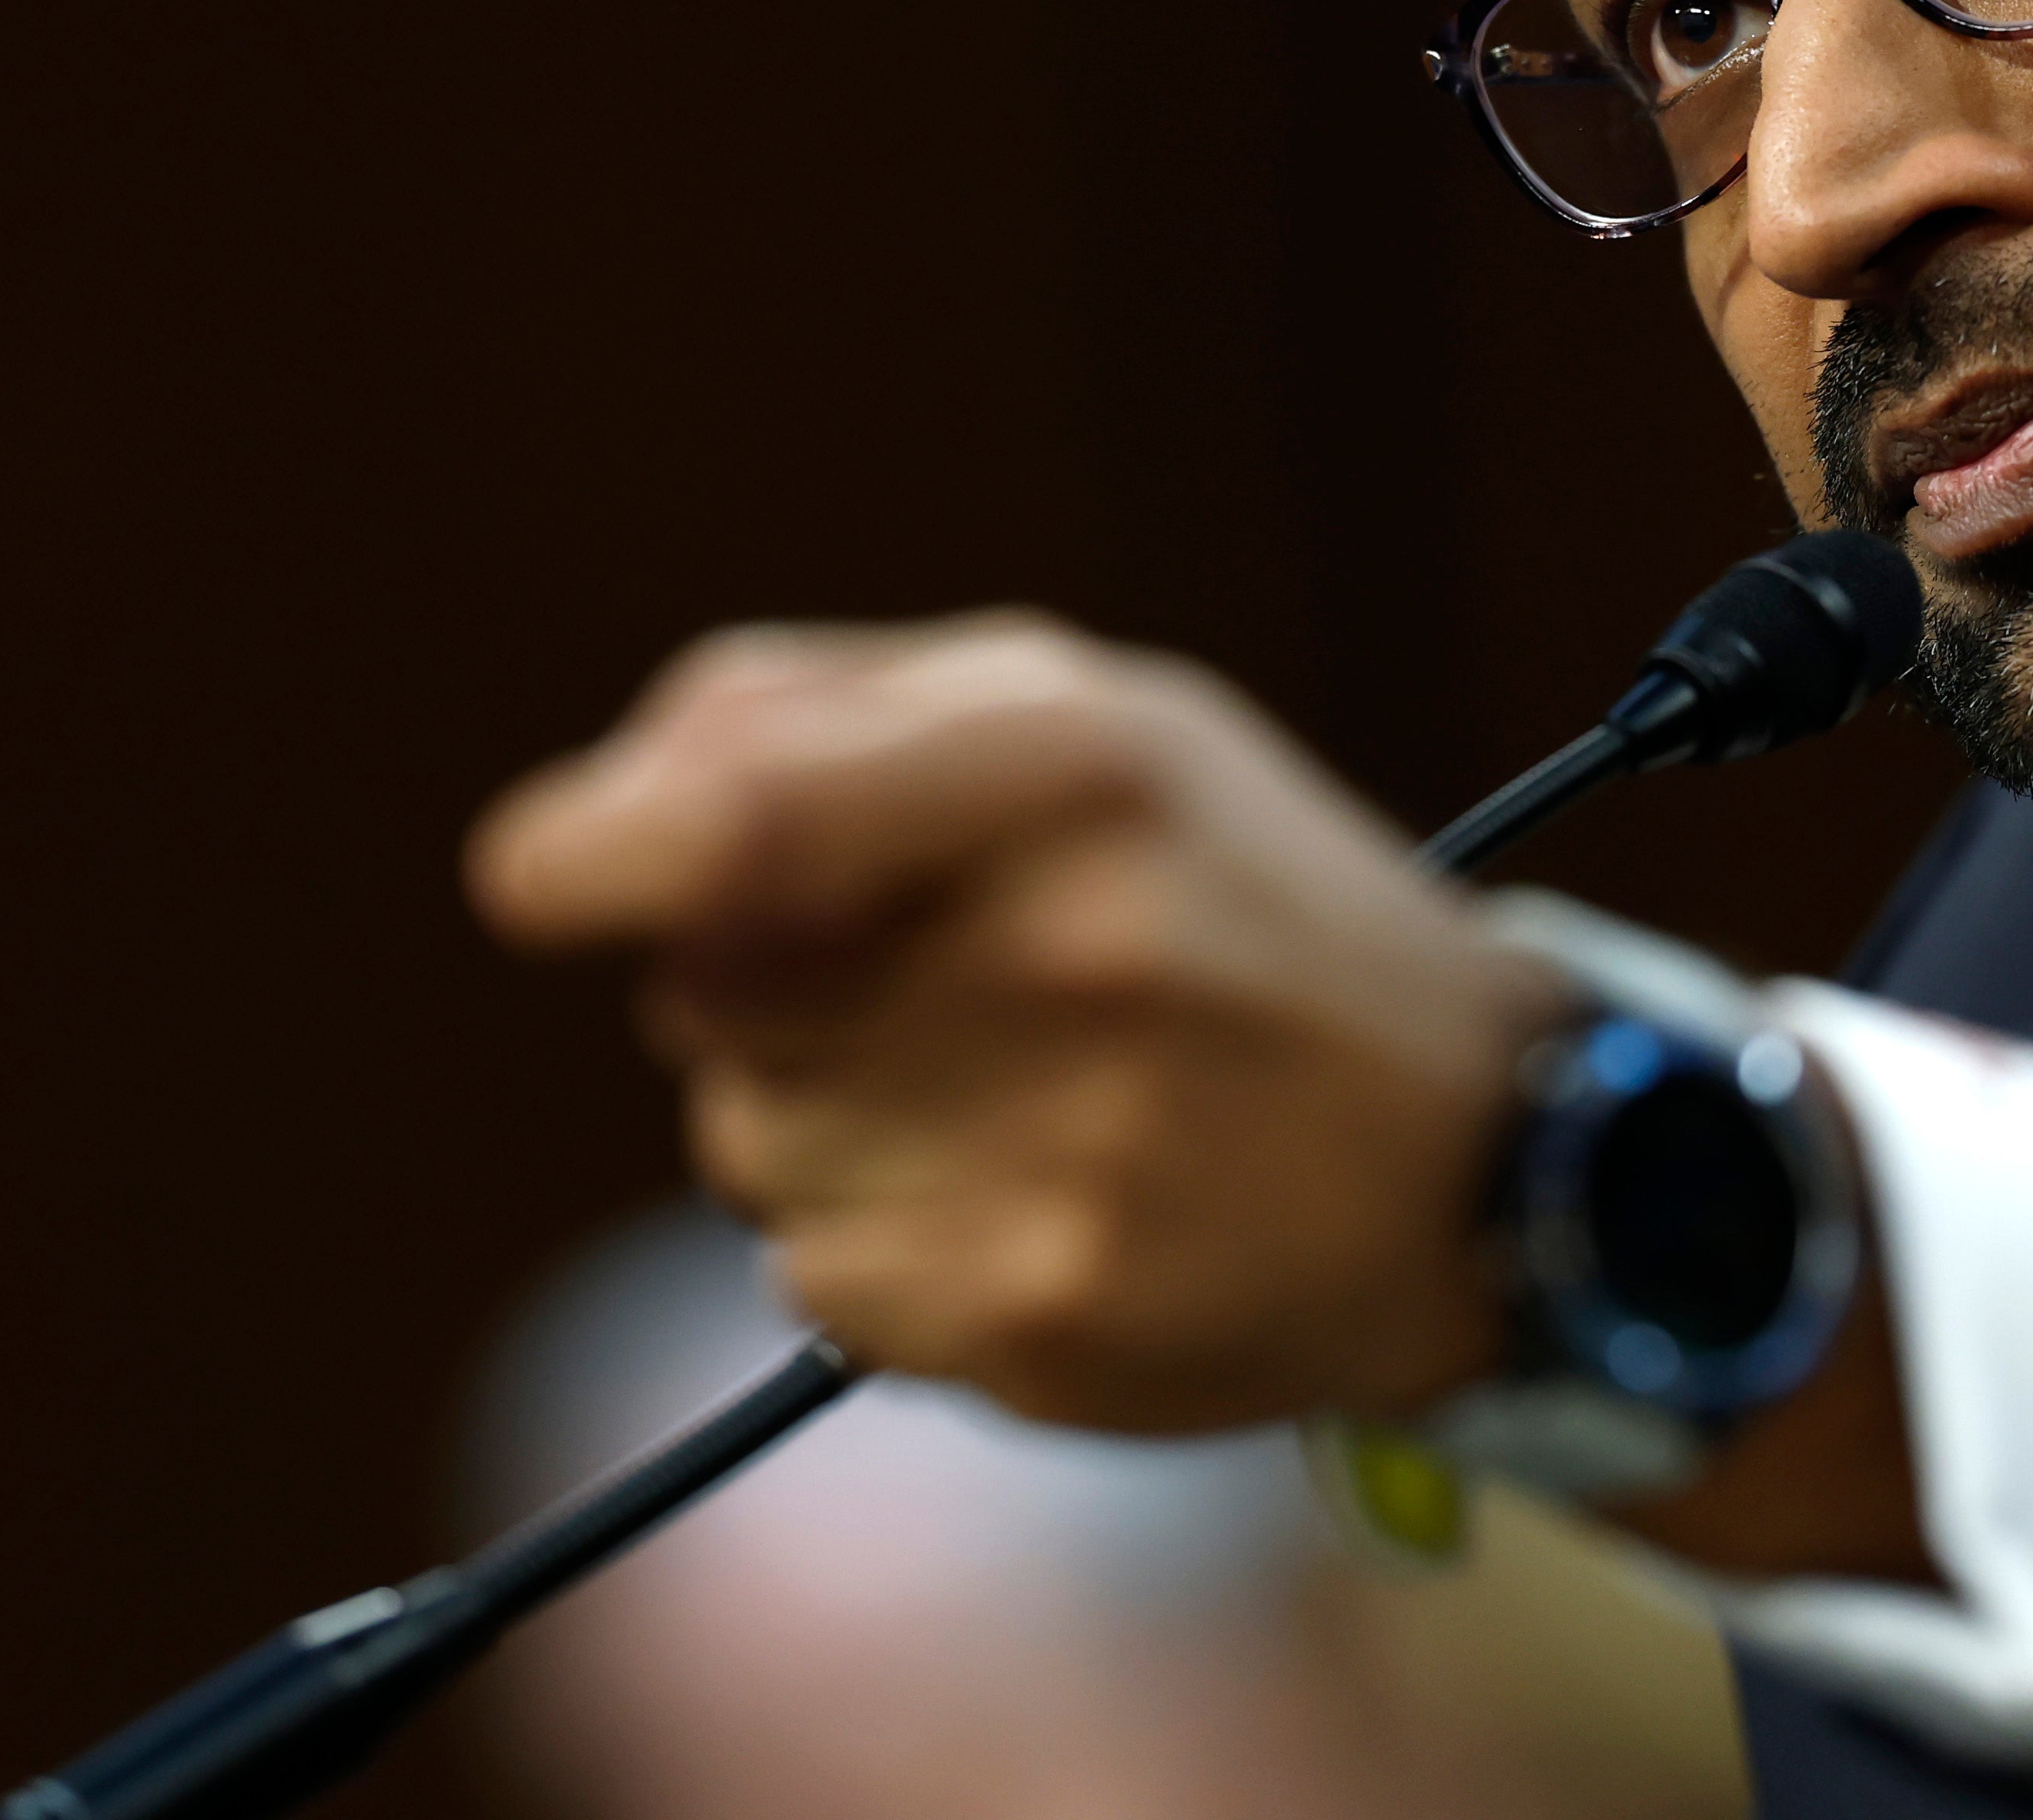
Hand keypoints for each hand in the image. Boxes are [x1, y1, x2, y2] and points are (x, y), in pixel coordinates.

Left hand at [468, 615, 1571, 1433]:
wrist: (1489, 1153)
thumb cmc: (1245, 906)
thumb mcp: (1089, 721)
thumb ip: (824, 719)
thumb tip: (586, 828)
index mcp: (1075, 760)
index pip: (736, 806)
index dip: (591, 851)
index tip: (543, 886)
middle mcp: (1069, 945)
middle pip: (704, 999)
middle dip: (765, 997)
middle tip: (956, 991)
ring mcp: (1062, 1144)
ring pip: (745, 1149)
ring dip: (829, 1129)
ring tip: (1023, 1102)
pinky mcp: (1047, 1313)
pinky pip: (815, 1283)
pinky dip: (885, 1256)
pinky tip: (1040, 1206)